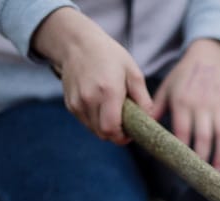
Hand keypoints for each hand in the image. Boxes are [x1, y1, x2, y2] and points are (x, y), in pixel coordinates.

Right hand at [31, 7, 153, 142]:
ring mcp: (77, 102)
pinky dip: (94, 121)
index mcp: (108, 92)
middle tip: (125, 125)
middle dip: (116, 134)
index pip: (112, 129)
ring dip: (105, 128)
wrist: (77, 43)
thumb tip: (150, 119)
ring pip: (93, 130)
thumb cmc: (109, 56)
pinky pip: (85, 122)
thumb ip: (143, 98)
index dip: (122, 137)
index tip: (131, 133)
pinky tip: (100, 106)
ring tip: (113, 113)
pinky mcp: (70, 103)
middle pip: (103, 133)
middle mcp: (89, 99)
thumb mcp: (132, 72)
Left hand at [152, 38, 219, 170]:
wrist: (207, 58)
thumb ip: (155, 109)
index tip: (178, 166)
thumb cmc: (182, 76)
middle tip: (199, 177)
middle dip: (203, 158)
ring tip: (218, 174)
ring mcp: (217, 108)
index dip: (182, 149)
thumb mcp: (166, 89)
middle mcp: (202, 106)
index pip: (182, 131)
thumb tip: (141, 129)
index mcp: (182, 102)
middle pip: (204, 137)